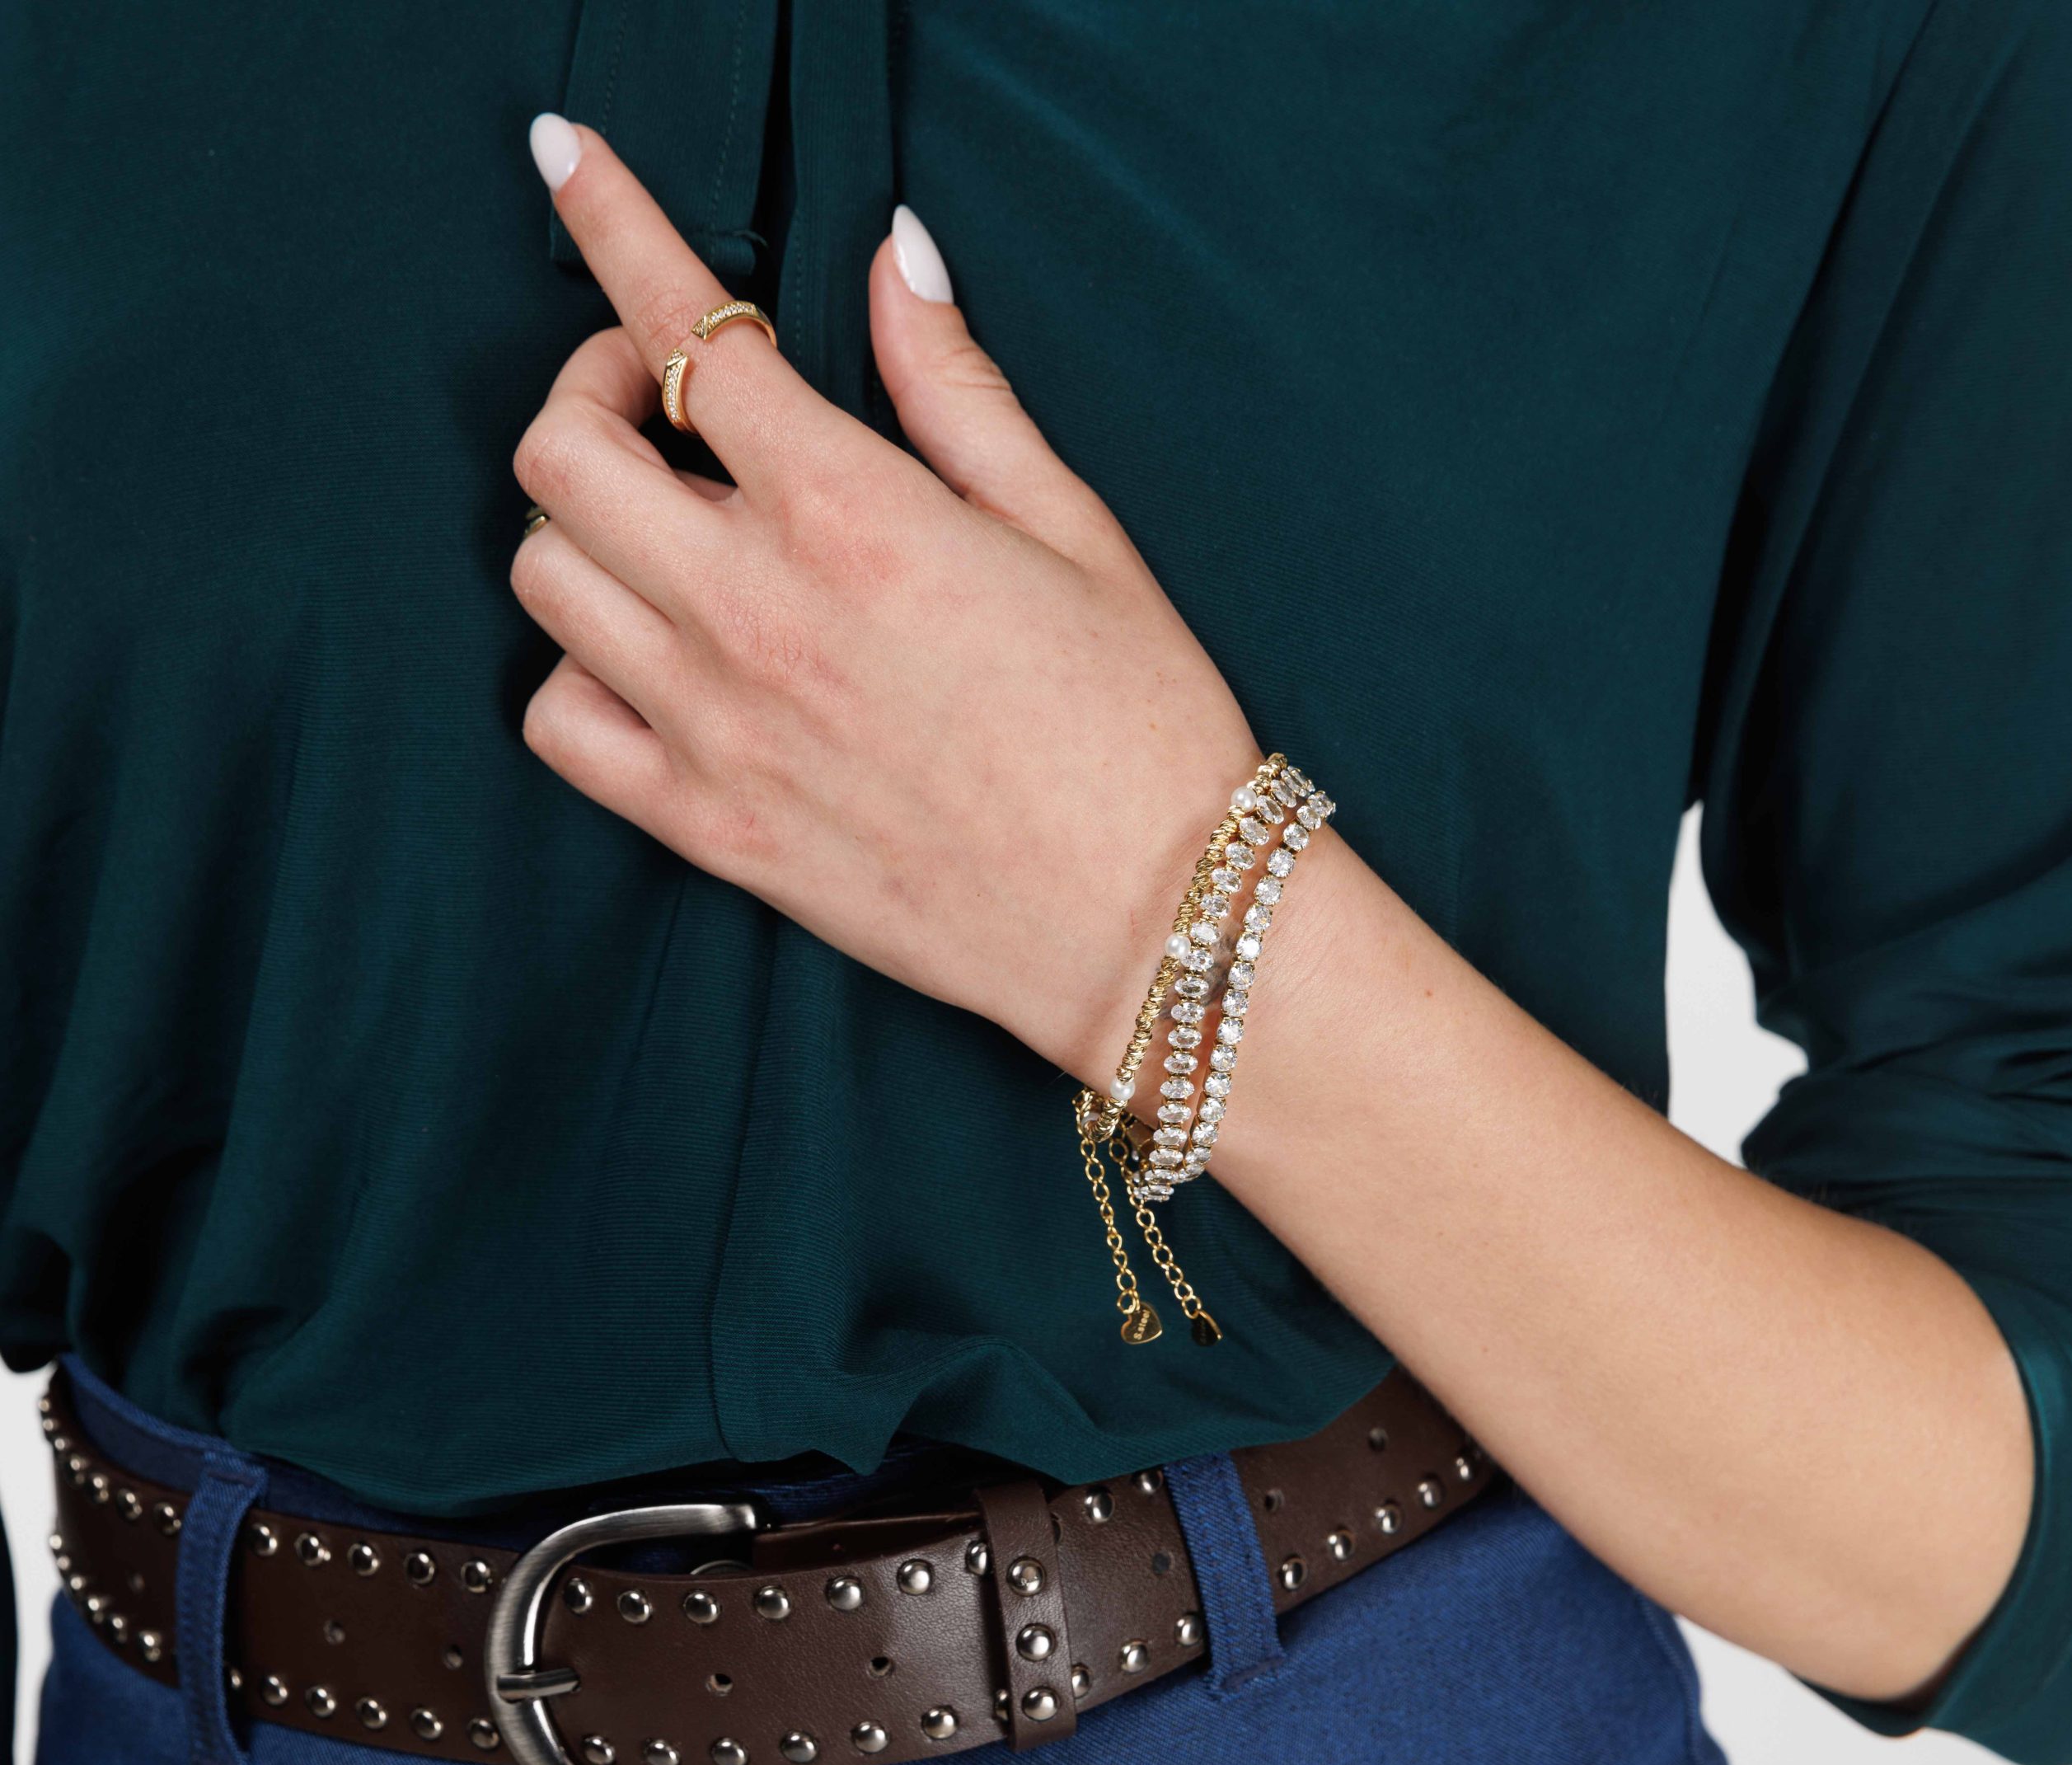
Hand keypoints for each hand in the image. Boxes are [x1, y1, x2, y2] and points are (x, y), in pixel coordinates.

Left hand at [510, 119, 1260, 1082]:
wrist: (1151, 922)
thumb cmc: (1137, 724)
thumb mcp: (1072, 527)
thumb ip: (956, 387)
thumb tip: (895, 258)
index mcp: (852, 514)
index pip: (686, 327)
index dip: (612, 221)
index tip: (565, 159)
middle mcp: (755, 612)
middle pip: (563, 452)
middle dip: (592, 388)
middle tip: (665, 401)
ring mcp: (716, 728)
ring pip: (546, 580)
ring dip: (583, 525)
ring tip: (666, 532)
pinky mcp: (710, 829)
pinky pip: (560, 727)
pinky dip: (577, 671)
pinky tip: (649, 658)